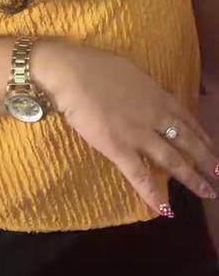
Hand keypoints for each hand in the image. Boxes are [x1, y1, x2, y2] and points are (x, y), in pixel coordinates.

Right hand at [32, 38, 218, 215]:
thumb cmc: (95, 66)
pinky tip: (165, 210)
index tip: (213, 148)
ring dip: (192, 178)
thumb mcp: (130, 72)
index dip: (202, 135)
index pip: (187, 118)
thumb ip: (144, 89)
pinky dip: (153, 194)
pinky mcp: (119, 149)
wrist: (71, 72)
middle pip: (187, 141)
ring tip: (208, 193)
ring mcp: (139, 134)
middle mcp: (154, 116)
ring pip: (172, 160)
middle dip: (206, 159)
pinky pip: (139, 176)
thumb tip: (151, 96)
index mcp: (156, 95)